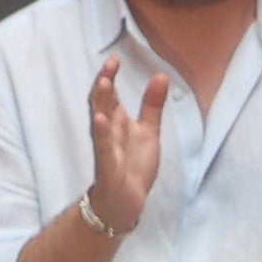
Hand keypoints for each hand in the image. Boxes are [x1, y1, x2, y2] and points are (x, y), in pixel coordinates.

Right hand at [82, 58, 172, 229]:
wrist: (126, 202)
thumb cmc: (133, 165)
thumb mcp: (148, 132)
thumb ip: (152, 105)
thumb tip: (161, 76)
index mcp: (117, 122)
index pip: (110, 94)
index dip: (110, 76)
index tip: (115, 59)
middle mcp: (108, 132)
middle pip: (102, 103)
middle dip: (104, 83)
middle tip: (110, 65)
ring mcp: (106, 148)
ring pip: (99, 122)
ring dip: (100, 103)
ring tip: (103, 83)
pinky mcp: (107, 166)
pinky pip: (102, 148)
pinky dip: (101, 134)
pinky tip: (101, 120)